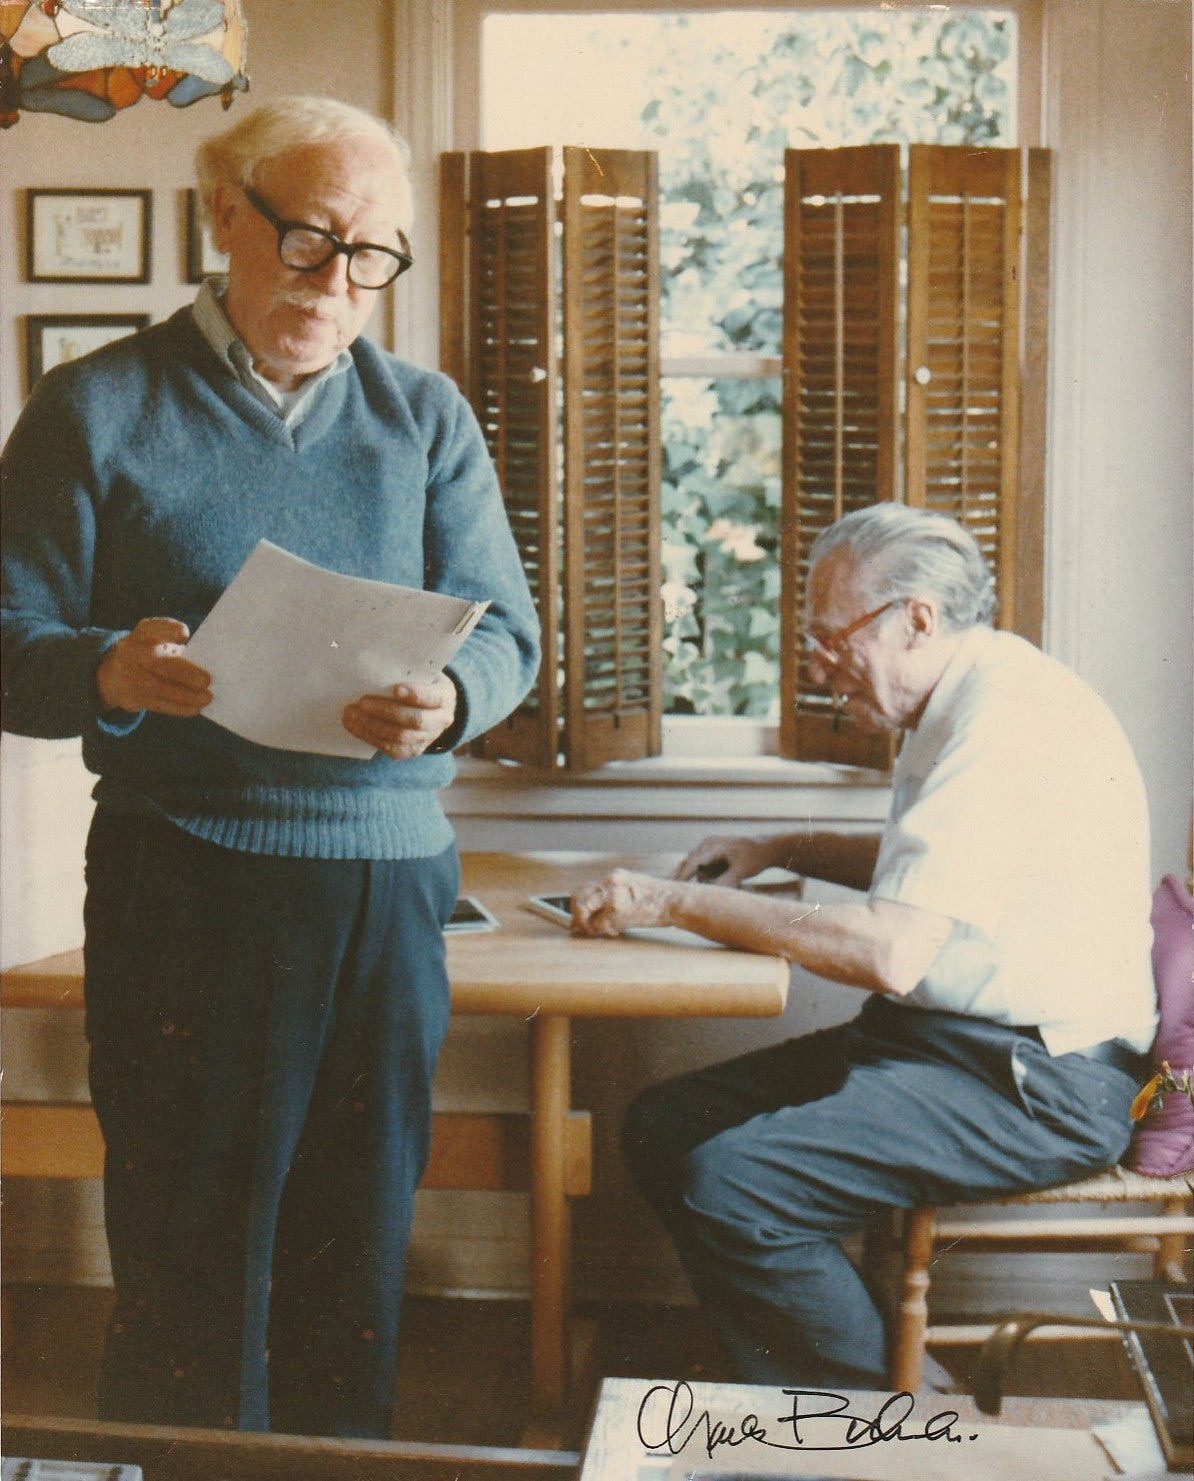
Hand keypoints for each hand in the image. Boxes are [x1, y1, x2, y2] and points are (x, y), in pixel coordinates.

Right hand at [96, 618, 211, 716]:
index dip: (167, 630)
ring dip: (185, 695)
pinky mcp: (130, 697)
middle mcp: (132, 652)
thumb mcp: (159, 641)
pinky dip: (178, 707)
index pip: (152, 628)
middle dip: (183, 672)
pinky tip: (194, 708)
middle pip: (156, 663)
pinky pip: (156, 704)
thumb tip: (208, 664)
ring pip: (158, 687)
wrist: (116, 671)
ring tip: (206, 698)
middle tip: (206, 680)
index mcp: (143, 633)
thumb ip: (178, 647)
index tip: (184, 634)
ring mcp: (128, 675)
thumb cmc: (153, 653)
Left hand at [342, 672, 456, 759]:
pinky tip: (353, 725)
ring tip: (350, 713)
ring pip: (400, 737)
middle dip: (385, 711)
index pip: (432, 698)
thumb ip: (408, 673)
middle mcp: (440, 721)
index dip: (414, 695)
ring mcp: (426, 739)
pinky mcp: (412, 750)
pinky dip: (369, 736)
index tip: (395, 689)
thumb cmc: (423, 684)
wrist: (434, 709)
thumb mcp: (424, 674)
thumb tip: (377, 668)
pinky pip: (390, 748)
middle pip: (414, 720)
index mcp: (445, 697)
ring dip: (371, 725)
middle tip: (361, 702)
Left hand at [571, 869, 678, 936]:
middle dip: (577, 913)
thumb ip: (615, 894)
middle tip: (580, 926)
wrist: (674, 901)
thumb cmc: (658, 897)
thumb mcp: (634, 885)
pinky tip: (615, 932)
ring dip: (585, 923)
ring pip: (584, 909)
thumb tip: (599, 910)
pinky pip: (600, 924)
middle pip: (579, 896)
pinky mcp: (618, 911)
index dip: (578, 903)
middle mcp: (610, 883)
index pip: (585, 887)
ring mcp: (612, 896)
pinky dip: (604, 931)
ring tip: (594, 931)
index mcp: (615, 876)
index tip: (578, 913)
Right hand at [673, 834, 775, 887]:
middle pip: (691, 867)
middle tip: (692, 891)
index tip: (672, 888)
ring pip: (698, 872)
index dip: (682, 876)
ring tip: (731, 880)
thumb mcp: (742, 871)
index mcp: (713, 845)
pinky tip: (728, 877)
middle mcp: (706, 845)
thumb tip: (711, 894)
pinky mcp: (708, 856)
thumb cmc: (754, 858)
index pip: (693, 862)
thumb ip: (726, 881)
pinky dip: (711, 878)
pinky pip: (704, 872)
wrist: (763, 849)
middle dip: (691, 880)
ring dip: (708, 880)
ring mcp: (706, 850)